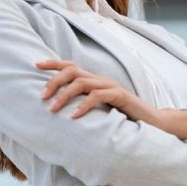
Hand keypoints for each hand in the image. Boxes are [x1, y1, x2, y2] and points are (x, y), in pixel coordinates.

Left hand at [36, 59, 156, 122]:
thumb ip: (82, 104)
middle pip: (72, 71)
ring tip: (53, 109)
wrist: (151, 122)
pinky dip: (84, 105)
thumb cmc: (121, 117)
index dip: (53, 63)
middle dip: (54, 81)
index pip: (70, 66)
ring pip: (82, 82)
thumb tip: (57, 108)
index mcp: (94, 80)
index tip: (35, 64)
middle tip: (42, 97)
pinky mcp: (120, 96)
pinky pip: (98, 96)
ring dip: (64, 95)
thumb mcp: (97, 109)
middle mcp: (100, 79)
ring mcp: (111, 86)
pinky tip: (74, 116)